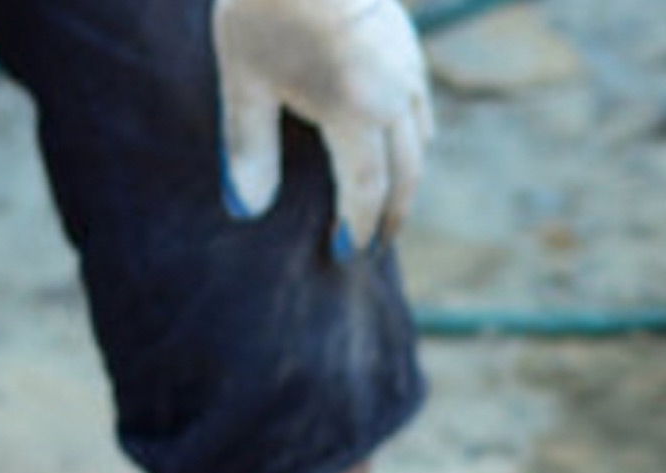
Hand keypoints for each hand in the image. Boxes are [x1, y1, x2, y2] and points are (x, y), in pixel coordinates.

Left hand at [213, 0, 434, 250]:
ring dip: (406, 182)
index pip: (369, 190)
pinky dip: (410, 143)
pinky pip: (420, 109)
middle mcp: (393, 92)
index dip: (359, 227)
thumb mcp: (244, 80)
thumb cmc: (264, 5)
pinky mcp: (405, 42)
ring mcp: (406, 65)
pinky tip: (392, 151)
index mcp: (357, 109)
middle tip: (373, 248)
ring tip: (384, 211)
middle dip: (392, 216)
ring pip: (420, 141)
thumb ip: (247, 148)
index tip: (345, 254)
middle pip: (407, 173)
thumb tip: (246, 211)